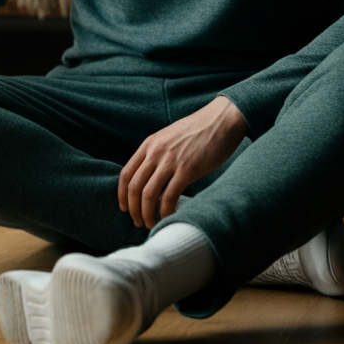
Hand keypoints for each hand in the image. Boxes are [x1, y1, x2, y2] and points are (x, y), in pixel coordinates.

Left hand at [118, 96, 247, 228]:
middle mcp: (155, 152)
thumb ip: (157, 154)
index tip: (125, 208)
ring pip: (148, 194)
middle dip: (133, 209)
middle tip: (138, 221)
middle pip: (134, 187)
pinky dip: (166, 211)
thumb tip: (151, 178)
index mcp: (149, 145)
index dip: (122, 194)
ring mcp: (171, 161)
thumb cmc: (197, 131)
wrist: (220, 120)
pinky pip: (170, 196)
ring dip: (147, 213)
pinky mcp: (188, 170)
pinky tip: (168, 217)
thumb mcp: (169, 138)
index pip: (126, 174)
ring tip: (151, 223)